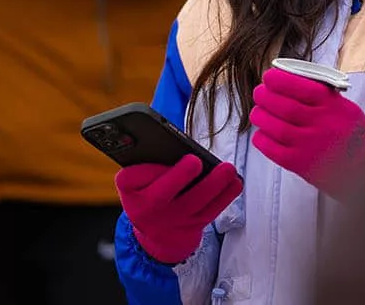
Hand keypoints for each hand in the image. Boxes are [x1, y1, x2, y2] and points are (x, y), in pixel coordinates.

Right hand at [116, 156, 242, 264]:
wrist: (156, 234)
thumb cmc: (150, 189)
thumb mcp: (139, 178)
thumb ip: (150, 158)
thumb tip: (175, 131)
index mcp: (130, 190)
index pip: (129, 179)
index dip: (144, 169)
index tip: (159, 154)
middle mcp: (146, 209)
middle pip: (160, 196)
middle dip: (178, 177)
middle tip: (194, 161)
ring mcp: (170, 221)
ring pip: (192, 204)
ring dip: (213, 185)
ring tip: (228, 169)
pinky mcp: (191, 228)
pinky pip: (210, 212)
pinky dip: (224, 197)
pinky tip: (235, 182)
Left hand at [251, 67, 364, 198]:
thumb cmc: (354, 134)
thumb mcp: (345, 107)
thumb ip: (321, 95)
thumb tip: (288, 80)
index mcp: (333, 106)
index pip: (302, 88)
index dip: (280, 80)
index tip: (269, 76)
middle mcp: (322, 125)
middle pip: (285, 107)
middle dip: (265, 96)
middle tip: (259, 92)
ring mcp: (310, 146)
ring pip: (275, 127)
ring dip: (261, 116)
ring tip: (258, 112)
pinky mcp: (301, 166)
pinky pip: (273, 150)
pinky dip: (262, 139)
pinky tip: (262, 133)